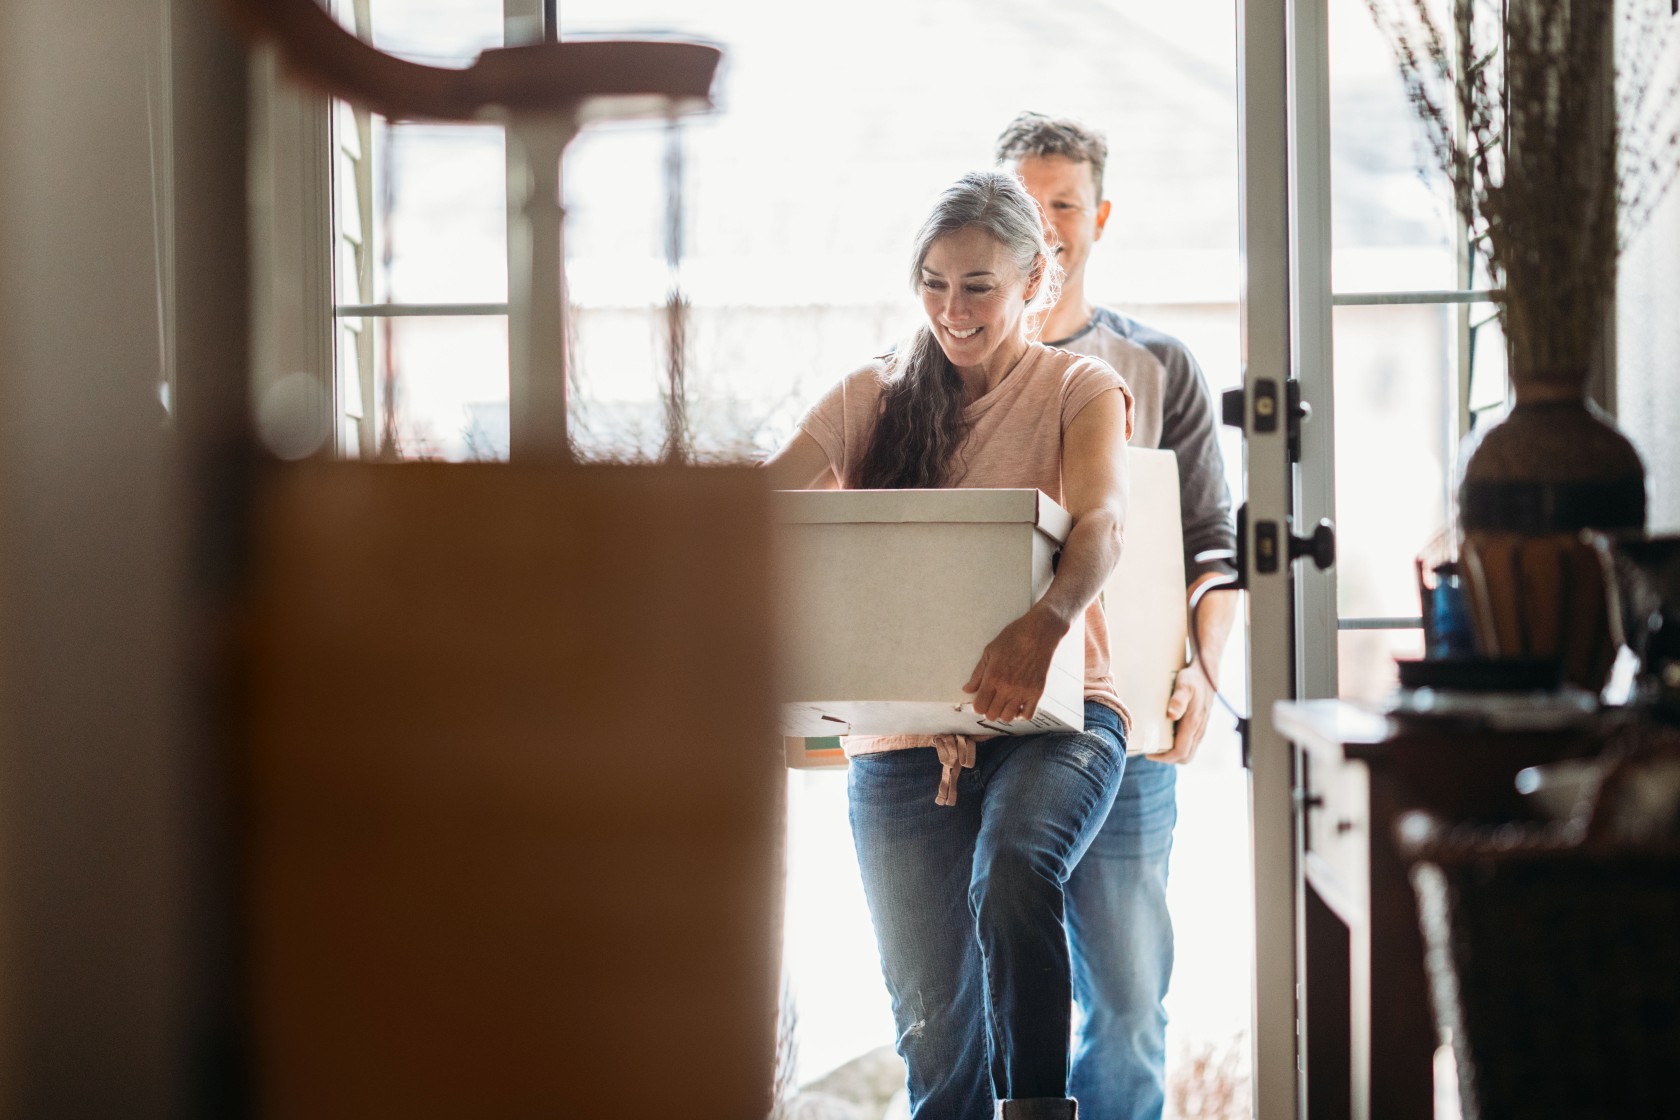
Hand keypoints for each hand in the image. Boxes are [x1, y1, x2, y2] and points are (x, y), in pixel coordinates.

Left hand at [962, 606, 1068, 722]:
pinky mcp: (1037, 692)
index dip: (977, 706)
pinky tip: (1018, 704)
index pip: (979, 706)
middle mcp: (1007, 687)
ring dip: (1003, 713)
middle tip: (992, 701)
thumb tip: (967, 689)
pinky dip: (1021, 714)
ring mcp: (1023, 691)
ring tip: (1004, 702)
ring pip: (1008, 718)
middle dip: (989, 710)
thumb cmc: (1013, 637)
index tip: (980, 700)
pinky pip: (1027, 715)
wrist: (1039, 632)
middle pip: (992, 715)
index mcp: (993, 677)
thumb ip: (978, 673)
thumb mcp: (990, 651)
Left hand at [1150, 661, 1214, 763]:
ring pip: (1188, 752)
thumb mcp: (1184, 685)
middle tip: (1151, 751)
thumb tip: (1171, 715)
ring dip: (1172, 753)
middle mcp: (1198, 730)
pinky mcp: (1199, 727)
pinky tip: (1166, 737)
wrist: (1207, 674)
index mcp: (1193, 724)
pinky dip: (1178, 746)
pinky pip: (1190, 744)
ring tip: (1156, 745)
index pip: (1180, 752)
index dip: (1164, 757)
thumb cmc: (1193, 679)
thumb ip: (1178, 700)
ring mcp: (1200, 730)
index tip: (1149, 753)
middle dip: (1167, 759)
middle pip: (1185, 757)